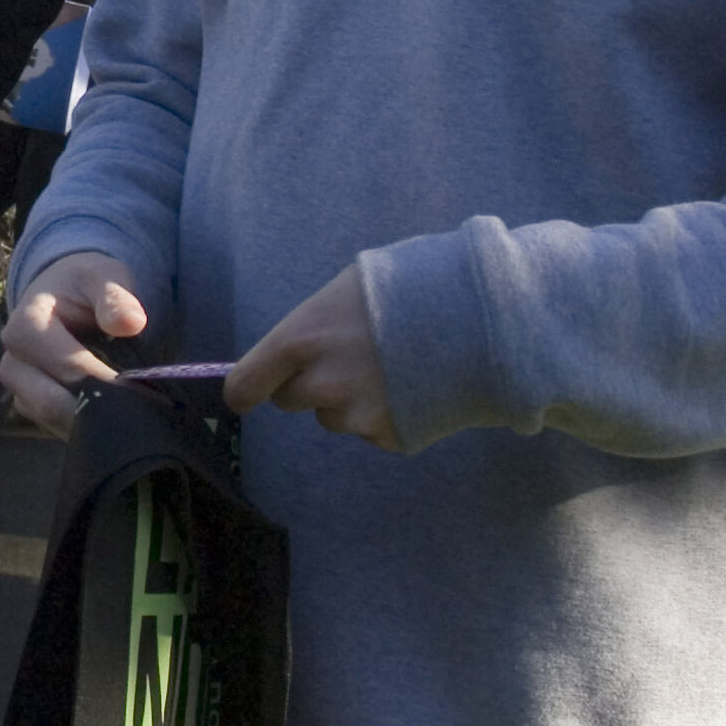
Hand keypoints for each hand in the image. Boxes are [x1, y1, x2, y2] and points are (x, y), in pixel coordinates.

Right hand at [0, 250, 148, 433]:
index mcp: (25, 326)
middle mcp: (13, 363)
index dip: (105, 381)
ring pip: (54, 423)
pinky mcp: (31, 408)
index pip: (67, 368)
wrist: (63, 294)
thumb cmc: (85, 285)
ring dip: (91, 423)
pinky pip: (57, 429)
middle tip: (140, 414)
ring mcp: (19, 390)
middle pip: (52, 404)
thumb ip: (115, 296)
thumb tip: (131, 323)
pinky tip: (111, 417)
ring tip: (129, 415)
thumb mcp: (103, 277)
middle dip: (97, 411)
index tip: (142, 389)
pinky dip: (85, 427)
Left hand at [226, 263, 397, 446]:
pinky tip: (412, 385)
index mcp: (298, 341)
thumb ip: (315, 322)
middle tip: (346, 358)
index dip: (246, 390)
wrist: (480, 320)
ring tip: (390, 367)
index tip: (247, 395)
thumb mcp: (348, 287)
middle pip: (291, 400)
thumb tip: (299, 345)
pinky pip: (372, 430)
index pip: (245, 384)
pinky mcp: (389, 438)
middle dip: (309, 383)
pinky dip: (386, 414)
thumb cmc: (411, 287)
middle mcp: (319, 386)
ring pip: (335, 417)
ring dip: (350, 400)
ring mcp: (355, 418)